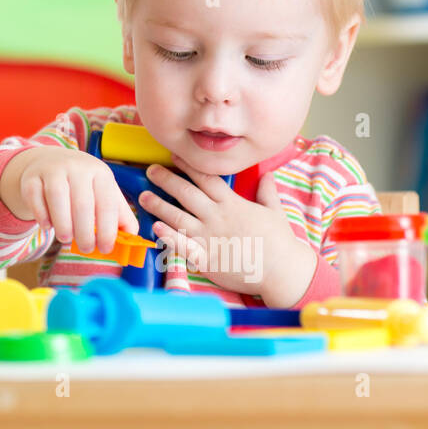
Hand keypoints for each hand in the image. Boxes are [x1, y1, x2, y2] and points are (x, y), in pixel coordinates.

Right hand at [0, 146, 137, 254]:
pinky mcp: (32, 177)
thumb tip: (133, 241)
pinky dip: (42, 217)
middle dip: (85, 233)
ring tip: (66, 239)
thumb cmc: (83, 185)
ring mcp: (52, 169)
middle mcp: (77, 167)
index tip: (106, 249)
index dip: (108, 230)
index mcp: (100, 172)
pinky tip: (48, 226)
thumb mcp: (104, 193)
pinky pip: (35, 199)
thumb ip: (119, 216)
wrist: (49, 162)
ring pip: (57, 199)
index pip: (107, 204)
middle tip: (86, 249)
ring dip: (63, 226)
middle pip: (82, 204)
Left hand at [139, 159, 307, 300]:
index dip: (188, 166)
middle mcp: (218, 218)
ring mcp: (210, 238)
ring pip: (179, 217)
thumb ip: (266, 192)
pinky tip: (155, 228)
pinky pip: (183, 246)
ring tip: (143, 196)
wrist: (283, 272)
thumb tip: (267, 174)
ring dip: (159, 205)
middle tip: (150, 170)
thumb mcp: (275, 211)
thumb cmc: (280, 242)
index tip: (173, 156)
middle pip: (187, 194)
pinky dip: (168, 237)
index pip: (206, 179)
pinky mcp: (207, 259)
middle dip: (166, 180)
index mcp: (232, 204)